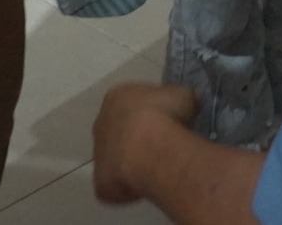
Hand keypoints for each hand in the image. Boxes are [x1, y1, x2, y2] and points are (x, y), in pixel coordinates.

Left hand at [92, 82, 197, 204]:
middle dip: (137, 135)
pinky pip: (116, 183)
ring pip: (116, 157)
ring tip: (157, 164)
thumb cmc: (166, 114)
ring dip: (132, 160)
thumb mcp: (183, 95)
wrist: (150, 149)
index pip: (132, 101)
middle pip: (119, 129)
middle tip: (161, 143)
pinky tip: (149, 181)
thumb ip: (175, 101)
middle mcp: (101, 123)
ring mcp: (98, 153)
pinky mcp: (100, 181)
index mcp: (117, 96)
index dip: (152, 109)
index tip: (168, 118)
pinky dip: (130, 185)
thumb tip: (179, 110)